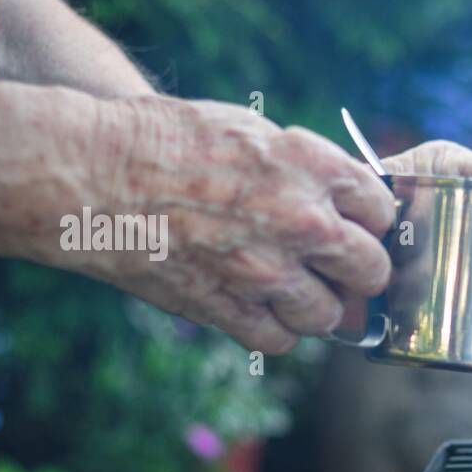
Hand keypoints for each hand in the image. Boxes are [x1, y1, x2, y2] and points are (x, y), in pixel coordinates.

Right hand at [70, 96, 395, 352]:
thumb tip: (342, 197)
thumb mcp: (250, 130)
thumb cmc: (163, 140)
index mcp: (312, 167)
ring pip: (329, 316)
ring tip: (290, 288)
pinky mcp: (229, 310)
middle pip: (372, 271)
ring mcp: (268, 272)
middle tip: (339, 269)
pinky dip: (272, 330)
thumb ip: (305, 167)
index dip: (370, 221)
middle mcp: (303, 222)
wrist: (90, 174)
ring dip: (314, 307)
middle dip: (359, 272)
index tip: (357, 226)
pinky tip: (255, 307)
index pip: (382, 211)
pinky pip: (279, 341)